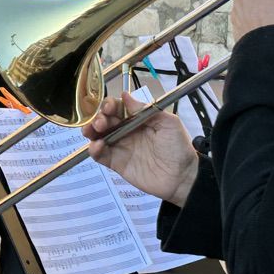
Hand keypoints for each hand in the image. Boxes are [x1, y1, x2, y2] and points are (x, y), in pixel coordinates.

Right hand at [83, 93, 198, 206]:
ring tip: (93, 131)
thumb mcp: (168, 123)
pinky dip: (94, 150)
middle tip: (101, 122)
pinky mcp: (116, 163)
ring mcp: (120, 147)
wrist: (182, 177)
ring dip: (91, 130)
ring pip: (98, 135)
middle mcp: (126, 131)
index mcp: (137, 119)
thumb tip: (126, 95)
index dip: (110, 105)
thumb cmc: (178, 148)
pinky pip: (100, 155)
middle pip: (104, 119)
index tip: (109, 107)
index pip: (118, 107)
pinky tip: (97, 146)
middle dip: (98, 117)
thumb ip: (146, 109)